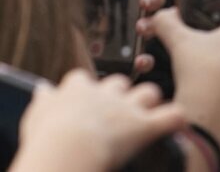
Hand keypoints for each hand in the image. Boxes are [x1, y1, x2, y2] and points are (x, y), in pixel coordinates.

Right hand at [12, 70, 183, 171]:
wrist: (68, 147)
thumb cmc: (45, 138)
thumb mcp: (36, 117)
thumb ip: (42, 102)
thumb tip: (43, 89)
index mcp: (77, 90)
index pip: (80, 80)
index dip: (83, 91)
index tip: (81, 103)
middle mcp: (105, 94)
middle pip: (119, 83)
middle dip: (120, 95)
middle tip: (114, 114)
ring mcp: (128, 108)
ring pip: (148, 93)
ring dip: (149, 104)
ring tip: (148, 116)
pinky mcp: (146, 125)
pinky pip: (172, 116)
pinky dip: (175, 120)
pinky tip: (175, 124)